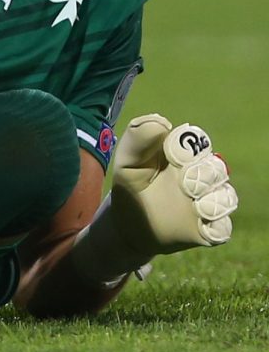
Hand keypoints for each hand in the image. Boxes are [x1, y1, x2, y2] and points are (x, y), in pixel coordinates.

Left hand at [73, 114, 237, 284]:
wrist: (128, 222)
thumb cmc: (131, 183)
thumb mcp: (127, 159)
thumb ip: (138, 137)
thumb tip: (163, 122)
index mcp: (182, 153)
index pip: (196, 139)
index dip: (186, 144)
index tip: (171, 154)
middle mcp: (200, 174)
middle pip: (216, 166)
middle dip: (202, 171)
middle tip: (185, 181)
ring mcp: (206, 202)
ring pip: (225, 195)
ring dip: (211, 197)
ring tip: (191, 197)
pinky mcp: (208, 228)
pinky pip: (223, 226)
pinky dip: (216, 224)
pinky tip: (200, 219)